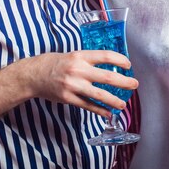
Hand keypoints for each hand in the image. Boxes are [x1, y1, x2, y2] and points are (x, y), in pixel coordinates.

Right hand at [24, 51, 138, 117]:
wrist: (34, 75)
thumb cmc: (54, 63)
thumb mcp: (72, 55)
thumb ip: (88, 60)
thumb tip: (108, 65)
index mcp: (80, 56)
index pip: (105, 56)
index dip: (120, 60)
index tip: (128, 65)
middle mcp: (78, 70)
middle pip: (107, 77)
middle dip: (124, 82)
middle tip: (134, 84)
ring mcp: (73, 85)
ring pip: (99, 94)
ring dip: (114, 100)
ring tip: (123, 104)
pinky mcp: (68, 98)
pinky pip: (88, 105)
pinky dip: (100, 110)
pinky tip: (108, 113)